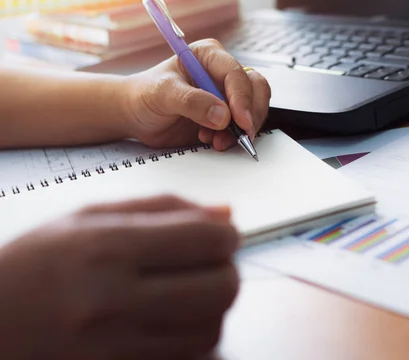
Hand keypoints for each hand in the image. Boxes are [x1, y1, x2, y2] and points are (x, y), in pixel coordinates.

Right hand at [0, 195, 238, 359]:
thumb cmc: (35, 264)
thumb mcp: (89, 218)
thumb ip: (163, 209)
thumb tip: (225, 213)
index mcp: (108, 248)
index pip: (205, 240)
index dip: (227, 235)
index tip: (223, 235)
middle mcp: (114, 300)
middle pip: (221, 288)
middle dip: (228, 270)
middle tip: (212, 263)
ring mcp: (117, 345)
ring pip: (212, 328)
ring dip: (215, 305)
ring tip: (191, 290)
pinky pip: (188, 356)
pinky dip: (194, 334)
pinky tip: (175, 317)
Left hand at [124, 39, 270, 150]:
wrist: (136, 116)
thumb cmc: (144, 95)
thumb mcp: (162, 93)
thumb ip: (191, 101)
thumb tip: (222, 115)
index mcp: (209, 56)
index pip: (235, 73)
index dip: (242, 97)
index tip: (239, 120)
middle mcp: (222, 73)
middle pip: (255, 88)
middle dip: (251, 114)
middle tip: (241, 135)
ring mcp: (227, 95)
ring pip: (255, 108)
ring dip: (243, 128)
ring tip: (218, 141)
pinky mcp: (227, 116)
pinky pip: (244, 126)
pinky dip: (235, 137)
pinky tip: (213, 141)